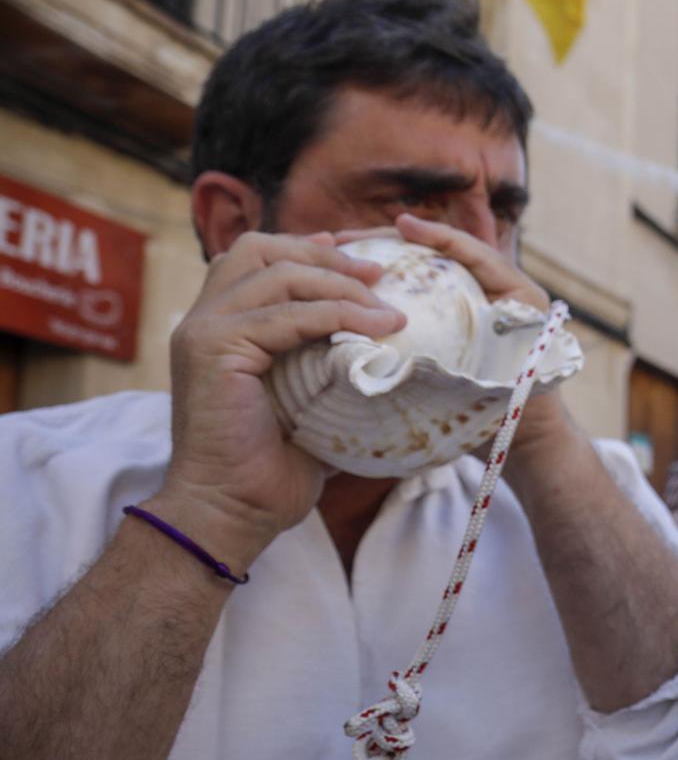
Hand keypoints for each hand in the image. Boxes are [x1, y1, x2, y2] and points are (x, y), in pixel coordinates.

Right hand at [154, 231, 405, 566]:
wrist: (231, 509)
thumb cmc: (271, 469)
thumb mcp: (308, 404)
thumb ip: (330, 368)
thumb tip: (391, 359)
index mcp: (219, 327)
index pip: (255, 259)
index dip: (306, 250)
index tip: (359, 262)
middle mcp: (203, 320)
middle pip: (258, 250)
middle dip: (322, 255)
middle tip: (377, 274)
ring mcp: (203, 331)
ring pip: (278, 275)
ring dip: (340, 284)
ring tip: (387, 305)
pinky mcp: (213, 348)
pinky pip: (287, 316)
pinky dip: (339, 315)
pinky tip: (381, 327)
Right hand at [368, 214, 574, 461]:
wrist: (526, 441)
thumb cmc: (517, 415)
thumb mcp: (498, 382)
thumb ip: (472, 358)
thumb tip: (415, 336)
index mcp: (519, 295)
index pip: (474, 253)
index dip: (438, 237)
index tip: (401, 225)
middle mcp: (495, 292)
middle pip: (441, 253)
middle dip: (394, 242)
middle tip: (345, 241)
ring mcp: (469, 305)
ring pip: (424, 270)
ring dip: (382, 260)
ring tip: (337, 257)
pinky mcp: (451, 319)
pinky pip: (418, 292)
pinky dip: (386, 287)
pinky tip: (347, 289)